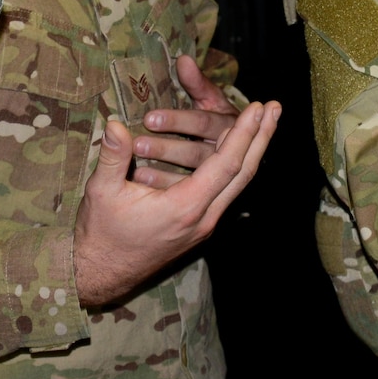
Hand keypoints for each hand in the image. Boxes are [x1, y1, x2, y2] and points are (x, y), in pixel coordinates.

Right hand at [73, 101, 279, 307]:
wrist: (102, 272)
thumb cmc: (101, 232)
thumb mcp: (102, 191)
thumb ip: (113, 156)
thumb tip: (116, 123)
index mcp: (185, 207)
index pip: (226, 164)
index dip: (243, 133)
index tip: (257, 106)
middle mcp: (203, 218)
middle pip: (244, 173)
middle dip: (261, 137)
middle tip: (276, 107)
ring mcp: (203, 225)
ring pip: (238, 184)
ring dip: (253, 151)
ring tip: (265, 124)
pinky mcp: (198, 226)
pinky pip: (227, 192)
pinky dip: (238, 166)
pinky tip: (239, 151)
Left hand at [131, 54, 247, 187]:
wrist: (236, 142)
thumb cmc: (212, 113)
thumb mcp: (209, 97)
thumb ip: (197, 81)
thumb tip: (183, 59)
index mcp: (228, 124)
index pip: (204, 123)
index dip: (177, 120)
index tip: (149, 119)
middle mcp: (225, 151)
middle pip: (198, 154)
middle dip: (168, 149)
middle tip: (138, 144)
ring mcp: (217, 175)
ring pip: (191, 177)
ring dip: (164, 172)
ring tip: (136, 169)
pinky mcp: (204, 190)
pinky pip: (185, 192)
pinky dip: (163, 186)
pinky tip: (142, 181)